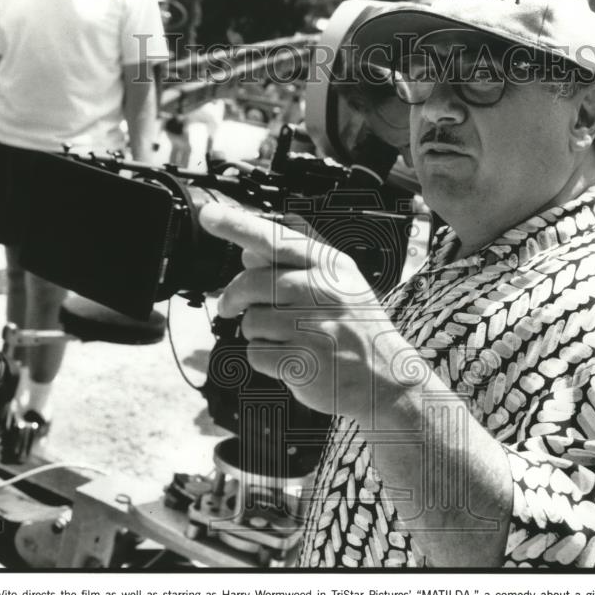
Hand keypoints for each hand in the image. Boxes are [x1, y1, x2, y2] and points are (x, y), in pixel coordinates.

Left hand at [198, 203, 424, 417]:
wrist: (386, 379)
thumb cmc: (357, 330)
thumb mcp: (340, 284)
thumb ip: (296, 264)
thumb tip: (248, 251)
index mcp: (330, 266)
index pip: (275, 239)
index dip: (237, 226)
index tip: (209, 215)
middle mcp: (322, 291)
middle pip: (251, 283)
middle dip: (233, 297)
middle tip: (230, 306)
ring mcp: (313, 326)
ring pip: (250, 321)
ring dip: (257, 332)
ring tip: (286, 338)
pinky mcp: (302, 361)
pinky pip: (255, 353)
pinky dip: (264, 359)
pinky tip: (290, 359)